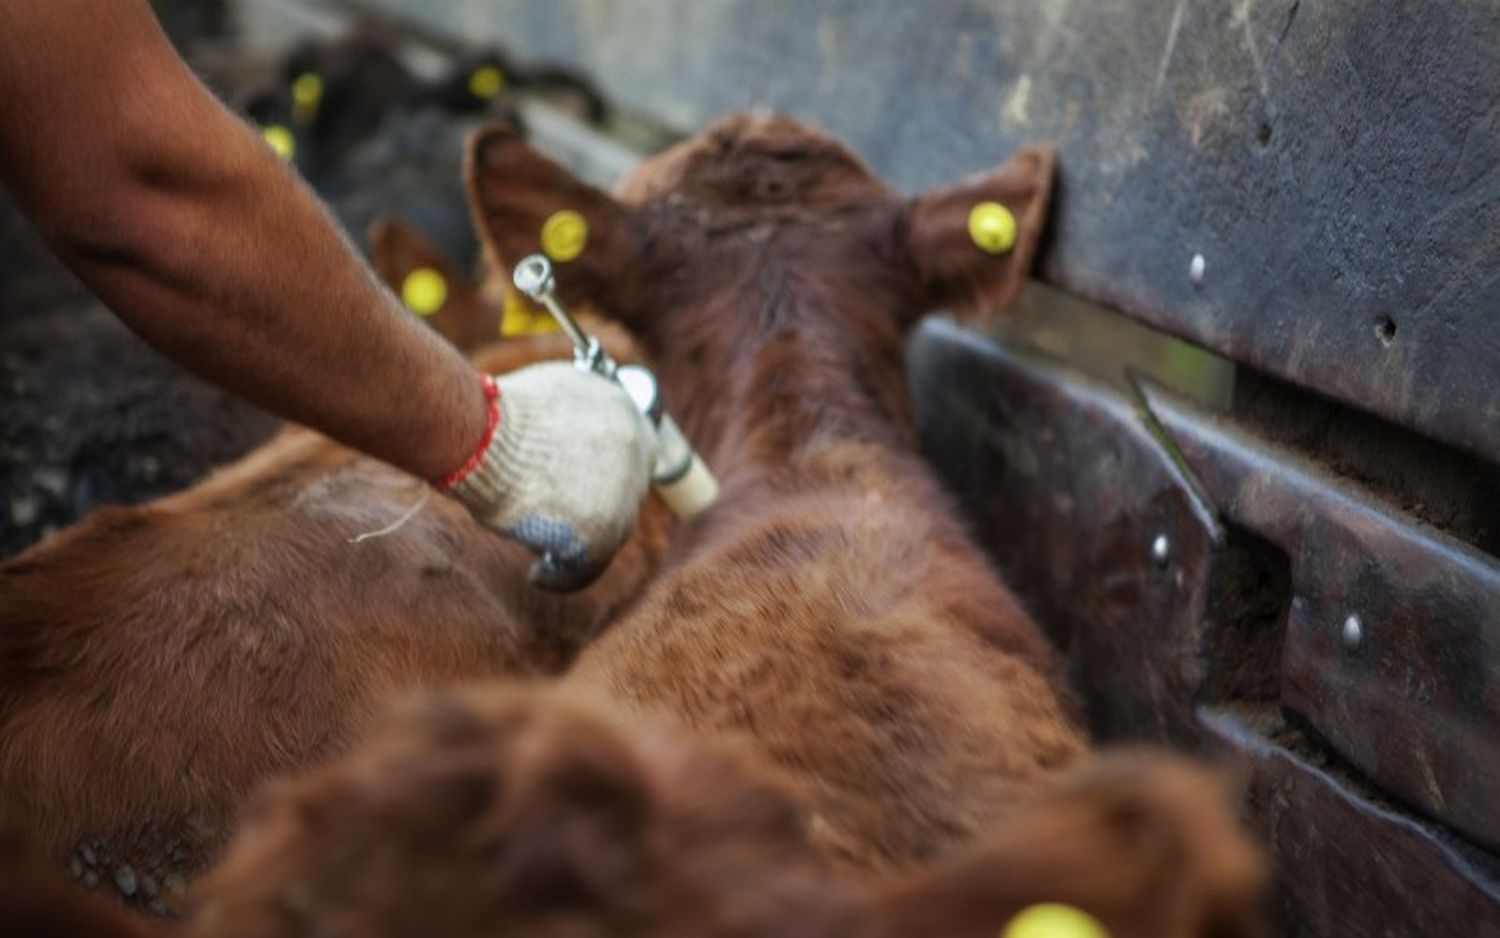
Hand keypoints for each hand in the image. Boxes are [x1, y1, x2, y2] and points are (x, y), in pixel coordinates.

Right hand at [448, 362, 655, 590]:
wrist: (483, 435)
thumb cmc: (496, 417)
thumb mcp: (549, 397)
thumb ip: (572, 418)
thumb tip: (564, 442)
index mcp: (623, 408)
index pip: (635, 449)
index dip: (610, 473)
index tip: (587, 489)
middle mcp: (634, 447)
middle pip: (627, 492)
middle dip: (598, 507)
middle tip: (566, 521)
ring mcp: (624, 491)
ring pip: (611, 530)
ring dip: (581, 543)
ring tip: (544, 556)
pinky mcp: (603, 531)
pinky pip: (587, 566)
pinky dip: (562, 575)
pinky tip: (538, 575)